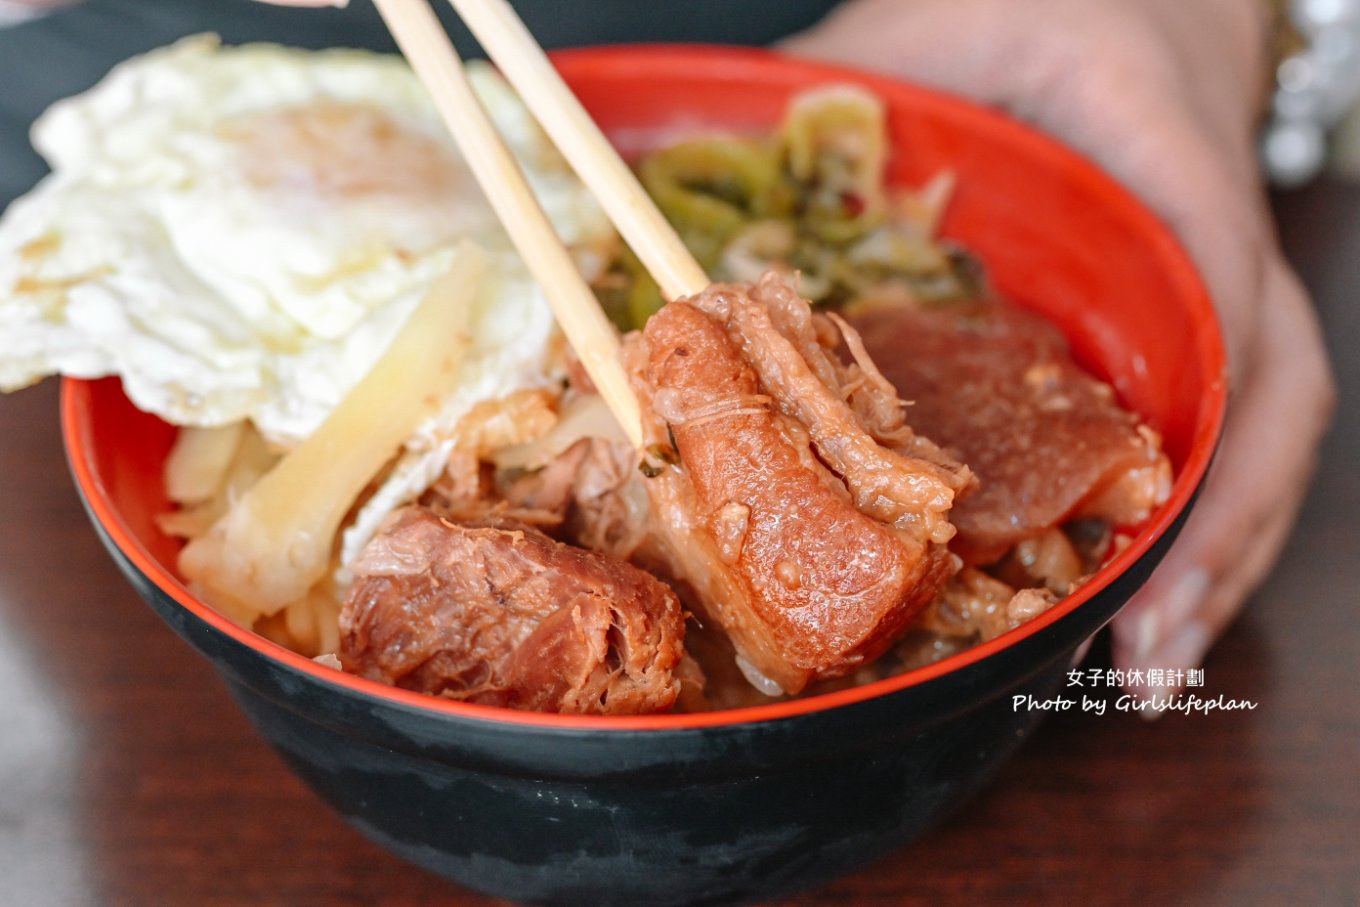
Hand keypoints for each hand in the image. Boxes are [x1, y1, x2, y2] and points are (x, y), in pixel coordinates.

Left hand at [784, 0, 1335, 692]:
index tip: (1148, 502)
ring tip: (1146, 661)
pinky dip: (1185, 514)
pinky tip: (1134, 591)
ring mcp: (1207, 285)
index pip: (1209, 267)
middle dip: (1217, 527)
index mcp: (1160, 137)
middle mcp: (1210, 227)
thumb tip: (686, 173)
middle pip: (1264, 388)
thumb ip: (832, 87)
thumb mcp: (926, 20)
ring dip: (1212, 550)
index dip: (1191, 392)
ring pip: (1255, 426)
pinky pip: (1209, 423)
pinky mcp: (1176, 321)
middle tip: (1145, 651)